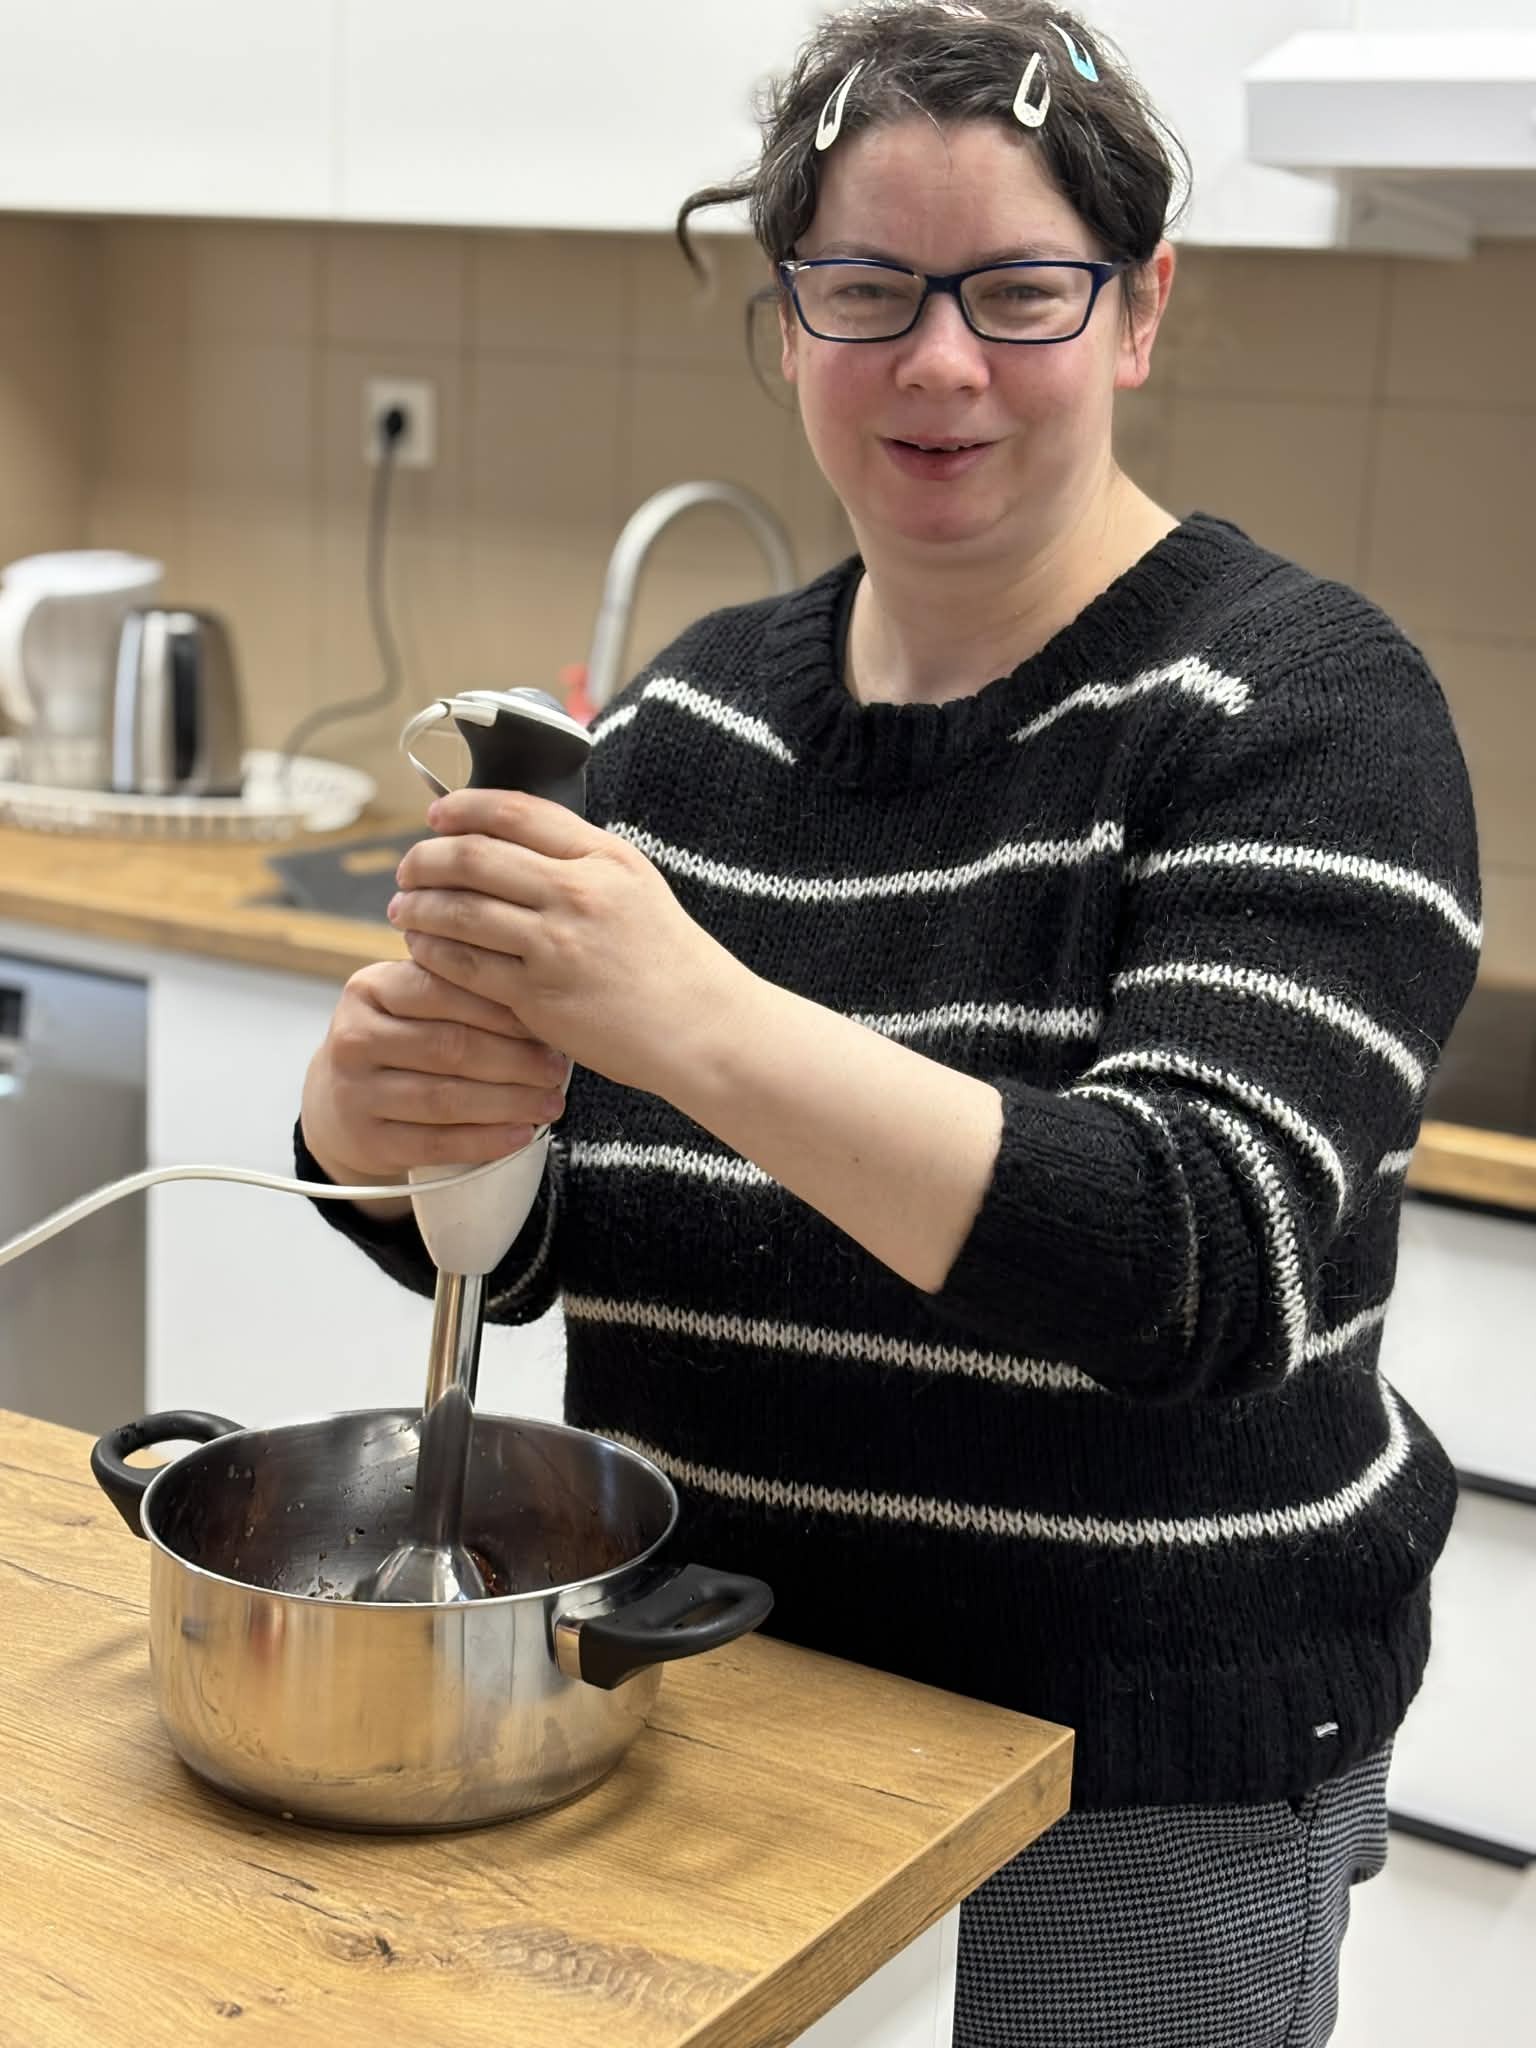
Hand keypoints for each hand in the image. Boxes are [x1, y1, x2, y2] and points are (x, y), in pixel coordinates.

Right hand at [299, 955, 571, 1184]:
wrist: (340, 1100)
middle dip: (513, 1060)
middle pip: (449, 1047)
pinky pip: (436, 1144)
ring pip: (445, 1099)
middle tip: (557, 1069)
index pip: (442, 990)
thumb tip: (540, 1005)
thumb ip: (460, 991)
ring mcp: (355, 1093)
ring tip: (550, 1104)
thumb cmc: (399, 1040)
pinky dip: (484, 1141)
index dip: (500, 1008)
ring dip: (507, 1103)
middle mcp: (354, 1038)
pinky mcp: (367, 1141)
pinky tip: (520, 1135)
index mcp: (369, 989)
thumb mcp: (412, 1003)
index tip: (545, 1021)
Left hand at [387, 789, 747, 1097]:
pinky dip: (433, 953)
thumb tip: (508, 838)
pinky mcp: (539, 996)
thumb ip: (579, 859)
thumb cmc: (667, 959)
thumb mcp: (634, 885)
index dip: (463, 808)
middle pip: (474, 857)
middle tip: (408, 868)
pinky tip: (423, 950)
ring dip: (419, 906)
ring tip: (405, 909)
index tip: (437, 816)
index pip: (514, 812)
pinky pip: (464, 965)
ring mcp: (557, 945)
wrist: (702, 1026)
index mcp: (604, 857)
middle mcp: (578, 893)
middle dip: (427, 859)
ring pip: (460, 910)